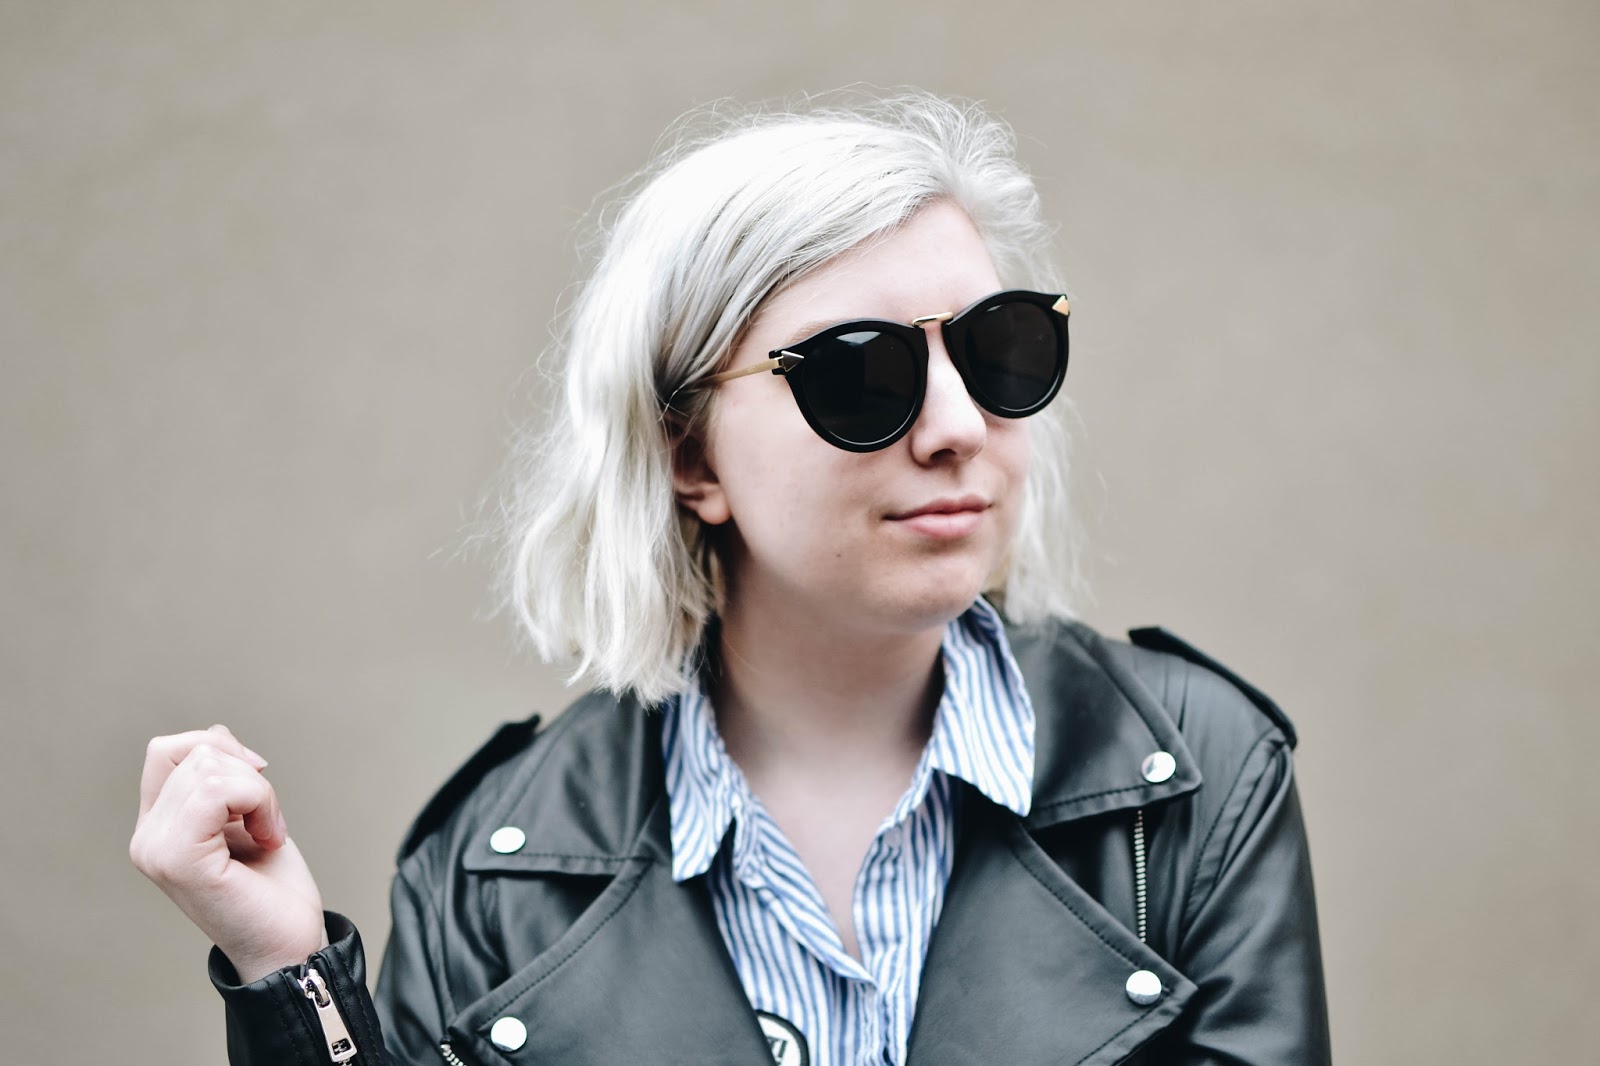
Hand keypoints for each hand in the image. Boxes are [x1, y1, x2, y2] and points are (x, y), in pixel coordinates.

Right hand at [130, 725, 326, 983]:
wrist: (289, 942)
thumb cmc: (272, 886)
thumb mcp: (246, 814)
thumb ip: (221, 775)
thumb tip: (217, 736)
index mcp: (157, 827)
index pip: (168, 750)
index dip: (219, 748)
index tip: (257, 780)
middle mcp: (147, 838)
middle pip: (194, 751)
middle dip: (247, 774)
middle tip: (264, 820)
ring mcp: (157, 849)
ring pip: (209, 766)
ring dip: (258, 792)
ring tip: (264, 833)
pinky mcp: (178, 860)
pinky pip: (216, 790)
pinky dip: (258, 801)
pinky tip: (268, 837)